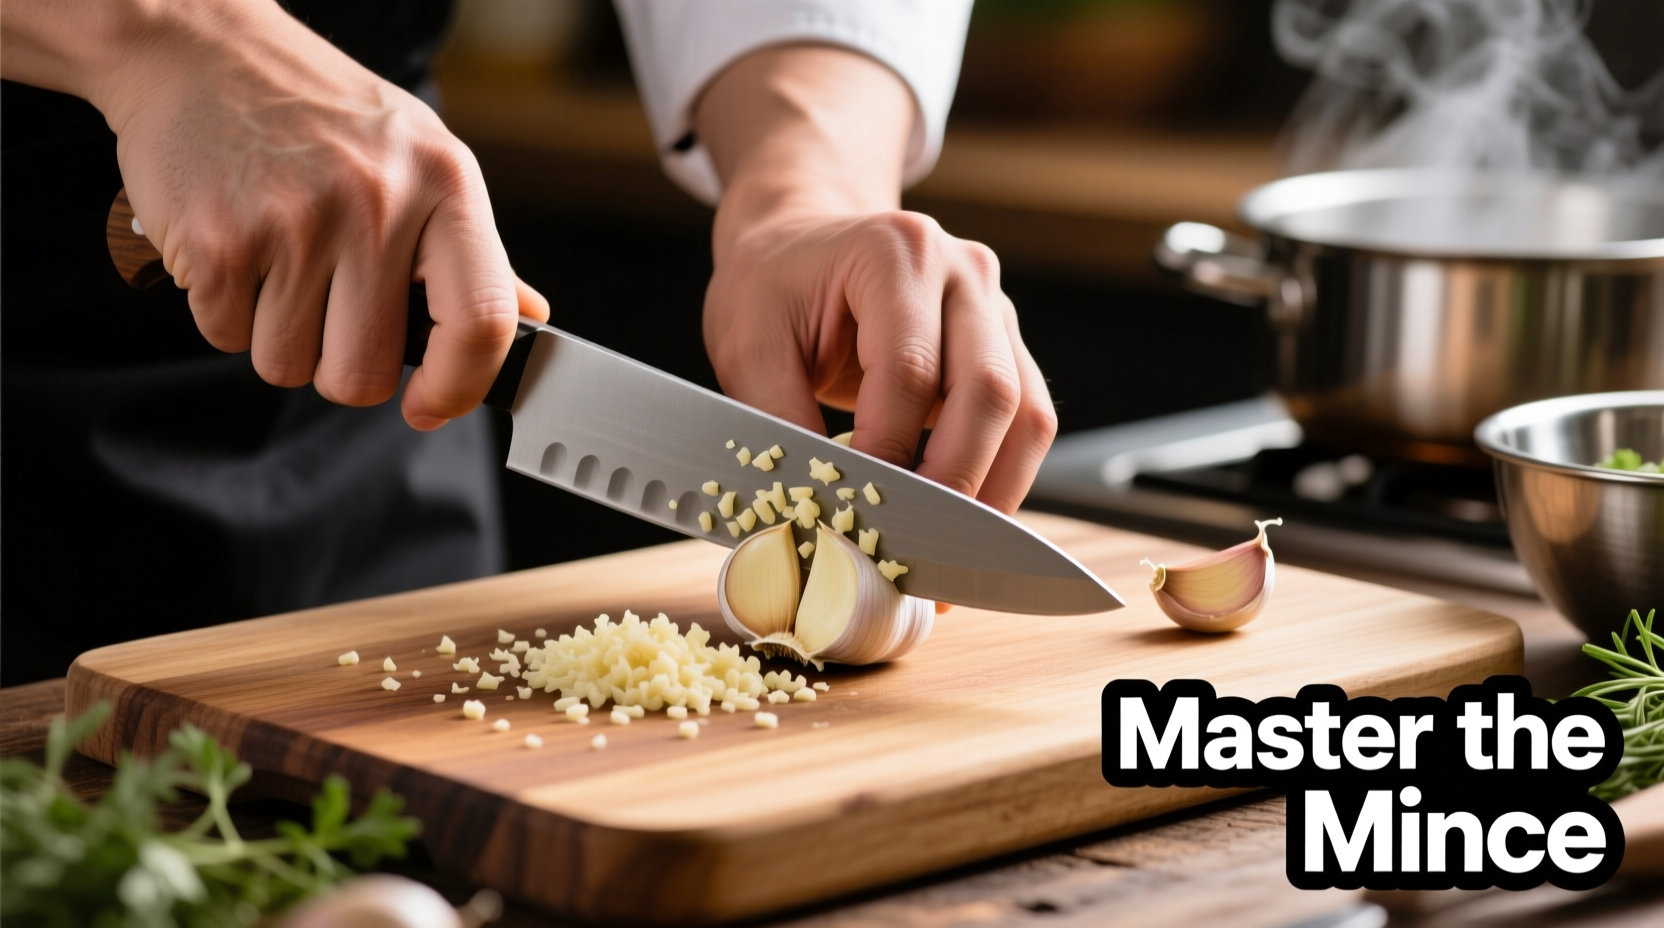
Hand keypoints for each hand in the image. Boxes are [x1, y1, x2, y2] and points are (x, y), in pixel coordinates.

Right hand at [2, 0, 547, 428]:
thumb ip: (469, 251)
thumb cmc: (322, 114)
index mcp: (445, 187)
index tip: (429, 406)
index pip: (480, 323)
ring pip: (289, 365)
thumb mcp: (421, 159)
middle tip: (329, 310)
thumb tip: (526, 319)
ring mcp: (295, 223)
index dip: (459, 388)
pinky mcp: (220, 240)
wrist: (200, 50)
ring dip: (279, 335)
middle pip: (365, 375)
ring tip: (280, 262)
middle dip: (342, 366)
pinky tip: (239, 248)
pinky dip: (226, 312)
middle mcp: (378, 204)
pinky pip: (228, 337)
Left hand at [704, 210, 1054, 513]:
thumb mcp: (746, 343)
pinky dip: (1001, 478)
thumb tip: (809, 508)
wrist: (800, 245)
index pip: (910, 371)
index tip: (859, 511)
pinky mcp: (1005, 347)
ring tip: (948, 554)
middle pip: (989, 392)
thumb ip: (775, 420)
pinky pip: (1027, 422)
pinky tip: (963, 521)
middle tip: (913, 548)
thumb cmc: (773, 288)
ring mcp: (994, 308)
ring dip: (994, 493)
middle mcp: (962, 272)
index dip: (889, 452)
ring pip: (1027, 414)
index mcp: (895, 252)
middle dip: (954, 483)